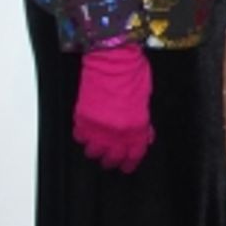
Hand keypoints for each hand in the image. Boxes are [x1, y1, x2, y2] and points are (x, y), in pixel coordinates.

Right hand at [73, 45, 154, 172]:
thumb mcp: (146, 99)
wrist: (112, 59)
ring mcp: (97, 126)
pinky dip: (82, 137)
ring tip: (96, 149)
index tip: (127, 166)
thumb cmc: (133, 73)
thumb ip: (144, 122)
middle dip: (112, 161)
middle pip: (112, 157)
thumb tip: (144, 134)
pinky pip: (80, 137)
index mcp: (136, 127)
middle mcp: (116, 131)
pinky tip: (86, 134)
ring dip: (95, 152)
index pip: (134, 154)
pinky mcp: (82, 118)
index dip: (130, 162)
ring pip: (93, 151)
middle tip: (111, 161)